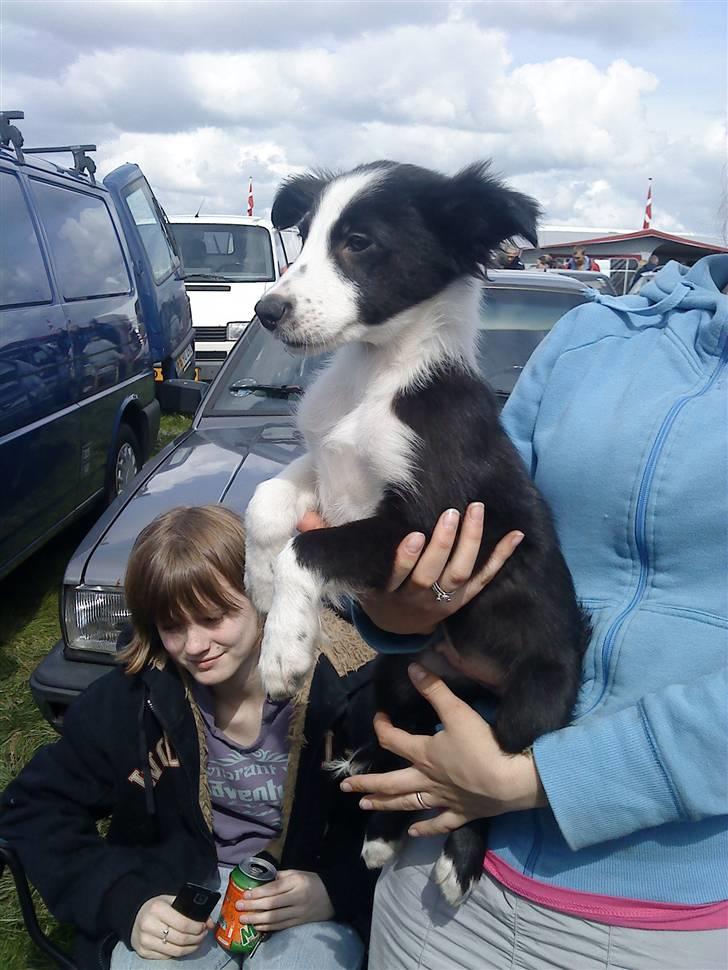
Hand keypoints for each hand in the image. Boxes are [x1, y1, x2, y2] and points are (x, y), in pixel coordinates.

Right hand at [130, 895, 207, 959]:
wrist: (134, 916)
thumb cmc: (157, 907)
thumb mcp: (171, 901)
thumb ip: (189, 909)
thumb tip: (210, 923)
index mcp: (157, 908)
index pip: (183, 923)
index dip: (197, 927)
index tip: (204, 927)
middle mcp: (149, 925)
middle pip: (181, 939)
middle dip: (197, 938)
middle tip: (203, 935)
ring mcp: (145, 941)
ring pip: (175, 951)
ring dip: (190, 948)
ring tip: (196, 942)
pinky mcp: (143, 952)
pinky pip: (167, 956)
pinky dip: (178, 953)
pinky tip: (183, 946)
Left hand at [236, 869, 333, 930]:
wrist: (334, 896)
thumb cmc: (313, 881)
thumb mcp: (298, 873)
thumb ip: (281, 876)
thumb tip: (264, 880)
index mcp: (296, 882)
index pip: (274, 889)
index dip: (258, 893)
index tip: (244, 895)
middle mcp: (297, 898)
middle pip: (272, 905)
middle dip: (253, 907)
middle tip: (238, 907)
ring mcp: (299, 912)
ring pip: (275, 918)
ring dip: (257, 920)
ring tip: (244, 919)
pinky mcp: (299, 922)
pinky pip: (281, 926)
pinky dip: (268, 927)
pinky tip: (257, 926)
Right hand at [299, 506, 523, 635]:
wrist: (398, 625)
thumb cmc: (372, 586)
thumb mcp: (346, 572)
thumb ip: (324, 543)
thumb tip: (303, 519)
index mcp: (388, 593)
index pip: (396, 577)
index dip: (405, 559)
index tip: (412, 536)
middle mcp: (417, 601)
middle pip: (432, 575)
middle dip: (442, 545)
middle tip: (450, 513)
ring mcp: (443, 602)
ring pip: (459, 575)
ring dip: (470, 543)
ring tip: (474, 510)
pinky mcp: (463, 600)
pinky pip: (484, 581)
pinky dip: (501, 558)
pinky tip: (516, 534)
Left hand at [342, 664, 546, 836]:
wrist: (508, 781)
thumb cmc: (481, 745)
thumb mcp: (457, 711)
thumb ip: (435, 689)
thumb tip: (412, 668)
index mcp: (424, 754)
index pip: (393, 741)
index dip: (382, 728)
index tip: (379, 718)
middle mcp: (427, 779)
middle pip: (391, 782)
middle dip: (368, 783)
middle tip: (346, 787)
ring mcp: (443, 799)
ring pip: (408, 803)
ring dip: (385, 804)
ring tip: (365, 807)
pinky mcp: (461, 813)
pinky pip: (438, 822)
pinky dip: (425, 828)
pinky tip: (413, 833)